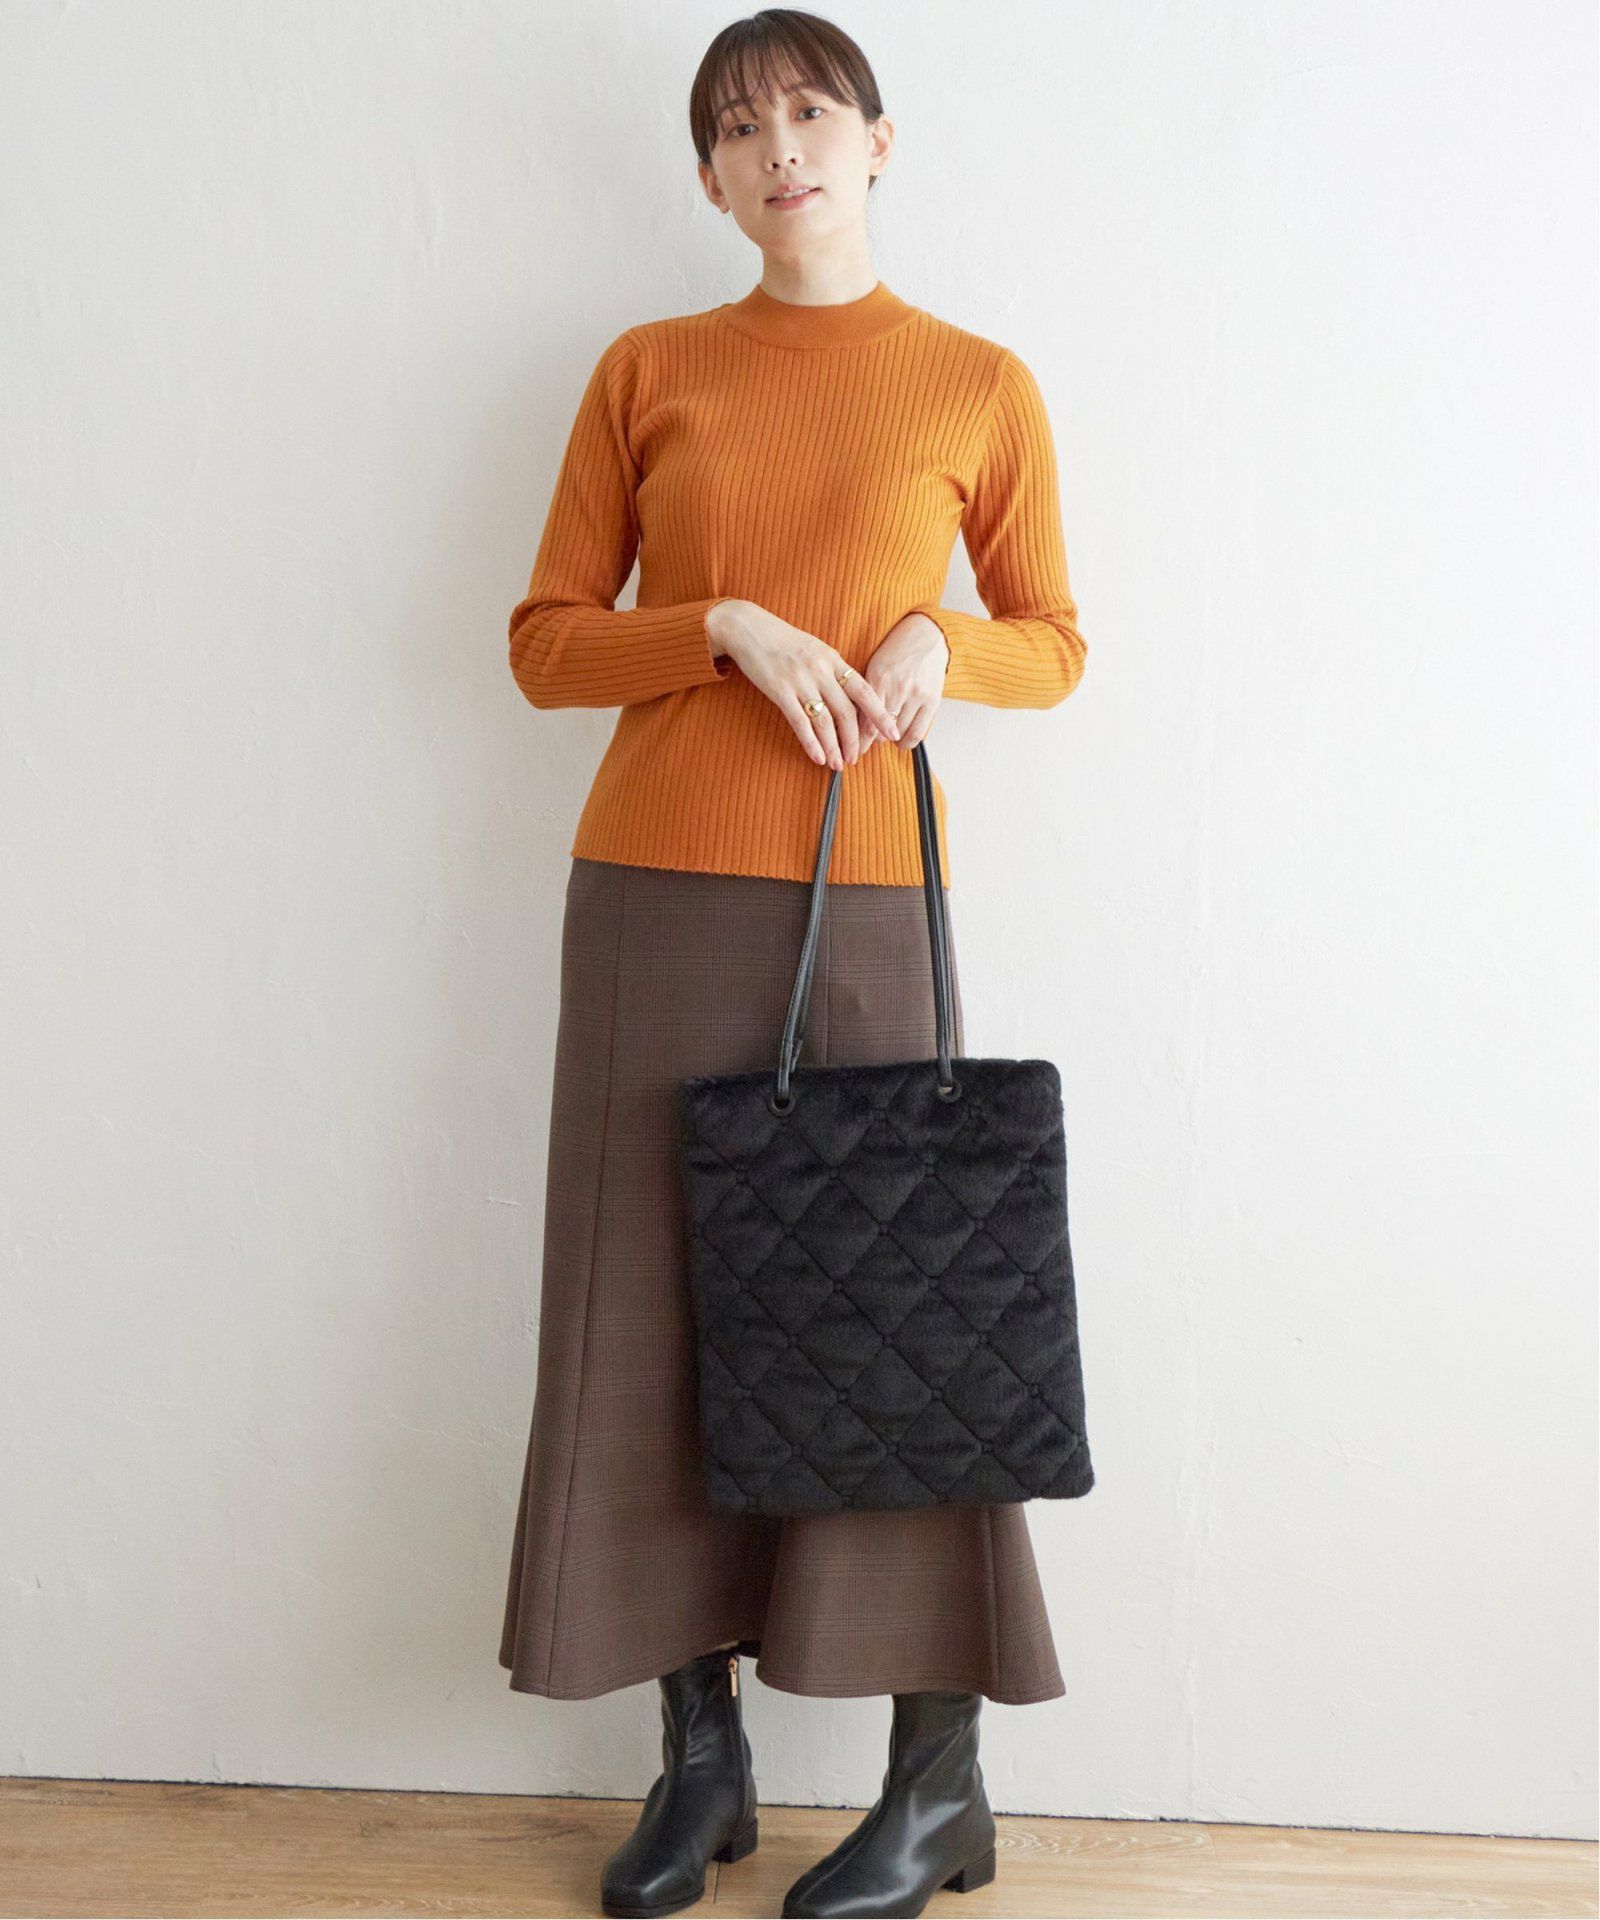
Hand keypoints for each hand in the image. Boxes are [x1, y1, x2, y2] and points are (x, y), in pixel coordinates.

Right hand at [708, 599, 901, 768]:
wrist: (747, 628)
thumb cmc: (782, 641)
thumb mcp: (814, 649)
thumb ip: (832, 670)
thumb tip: (850, 696)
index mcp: (833, 659)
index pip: (864, 690)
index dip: (880, 714)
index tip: (892, 732)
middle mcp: (820, 670)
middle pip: (846, 711)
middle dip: (855, 739)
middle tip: (857, 758)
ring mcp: (800, 680)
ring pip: (825, 721)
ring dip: (834, 747)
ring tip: (839, 764)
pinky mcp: (779, 690)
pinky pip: (800, 722)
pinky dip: (811, 743)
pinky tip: (818, 757)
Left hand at [853, 612, 949, 751]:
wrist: (927, 634)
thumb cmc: (897, 651)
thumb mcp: (874, 667)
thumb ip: (865, 693)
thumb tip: (854, 724)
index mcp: (879, 678)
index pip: (865, 720)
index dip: (858, 739)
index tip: (853, 748)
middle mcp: (898, 688)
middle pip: (880, 730)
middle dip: (871, 741)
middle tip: (866, 744)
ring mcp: (917, 695)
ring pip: (899, 733)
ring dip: (890, 740)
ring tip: (885, 739)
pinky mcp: (933, 700)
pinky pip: (919, 732)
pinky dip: (908, 742)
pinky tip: (901, 742)